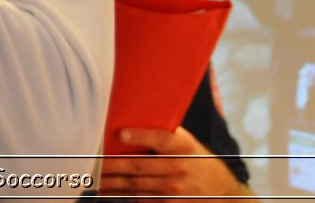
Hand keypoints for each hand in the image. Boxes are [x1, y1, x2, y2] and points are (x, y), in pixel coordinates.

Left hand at [99, 126, 250, 199]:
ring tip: (93, 179)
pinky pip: (141, 200)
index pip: (161, 138)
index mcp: (183, 147)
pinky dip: (122, 197)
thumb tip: (134, 119)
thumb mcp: (189, 144)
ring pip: (135, 186)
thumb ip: (166, 134)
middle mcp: (179, 167)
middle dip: (111, 165)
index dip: (140, 135)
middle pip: (139, 166)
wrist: (223, 192)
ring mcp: (175, 189)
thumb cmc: (200, 161)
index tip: (120, 133)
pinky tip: (107, 194)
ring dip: (111, 183)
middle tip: (91, 161)